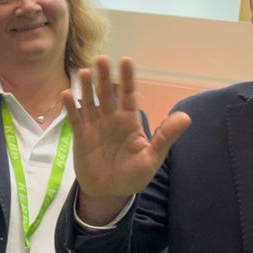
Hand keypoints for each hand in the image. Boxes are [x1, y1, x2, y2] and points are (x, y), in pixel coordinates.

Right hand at [63, 56, 190, 224]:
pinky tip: (66, 94)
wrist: (111, 193)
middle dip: (105, 77)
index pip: (129, 95)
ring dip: (86, 87)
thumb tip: (186, 117)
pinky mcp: (81, 137)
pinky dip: (71, 107)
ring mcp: (95, 126)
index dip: (128, 78)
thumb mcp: (153, 157)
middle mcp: (111, 119)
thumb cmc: (133, 175)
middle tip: (102, 59)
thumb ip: (166, 137)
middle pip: (108, 93)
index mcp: (130, 121)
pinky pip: (75, 119)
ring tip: (83, 72)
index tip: (126, 60)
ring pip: (90, 102)